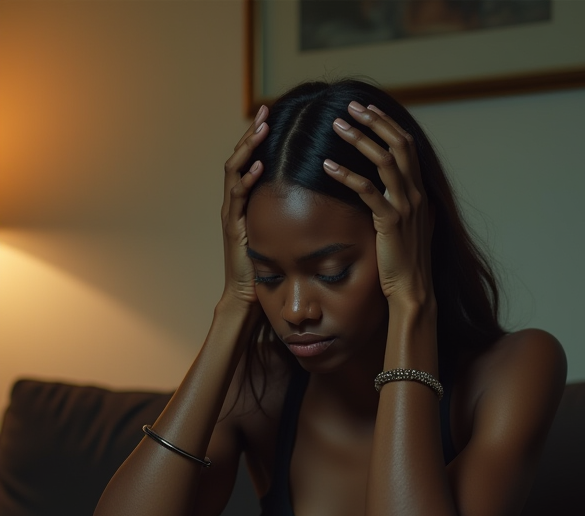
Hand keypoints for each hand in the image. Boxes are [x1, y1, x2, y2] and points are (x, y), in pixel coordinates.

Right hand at [219, 105, 268, 306]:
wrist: (246, 295)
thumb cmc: (266, 266)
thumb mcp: (279, 232)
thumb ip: (287, 212)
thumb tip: (313, 195)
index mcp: (245, 201)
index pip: (250, 161)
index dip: (260, 139)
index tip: (274, 117)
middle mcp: (234, 202)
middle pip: (240, 158)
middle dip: (252, 134)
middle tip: (267, 111)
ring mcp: (231, 213)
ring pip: (234, 171)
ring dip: (248, 148)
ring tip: (261, 128)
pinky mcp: (233, 227)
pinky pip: (238, 197)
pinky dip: (247, 179)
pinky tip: (259, 165)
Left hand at [323, 101, 433, 307]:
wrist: (413, 289)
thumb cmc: (407, 260)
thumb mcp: (415, 226)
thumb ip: (412, 205)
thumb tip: (415, 194)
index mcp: (419, 191)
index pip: (406, 145)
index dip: (387, 124)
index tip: (367, 109)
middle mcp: (415, 194)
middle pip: (398, 144)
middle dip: (374, 121)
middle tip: (350, 107)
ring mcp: (405, 207)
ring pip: (384, 161)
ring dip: (359, 140)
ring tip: (336, 126)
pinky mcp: (390, 223)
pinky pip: (368, 192)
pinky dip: (346, 176)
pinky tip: (327, 167)